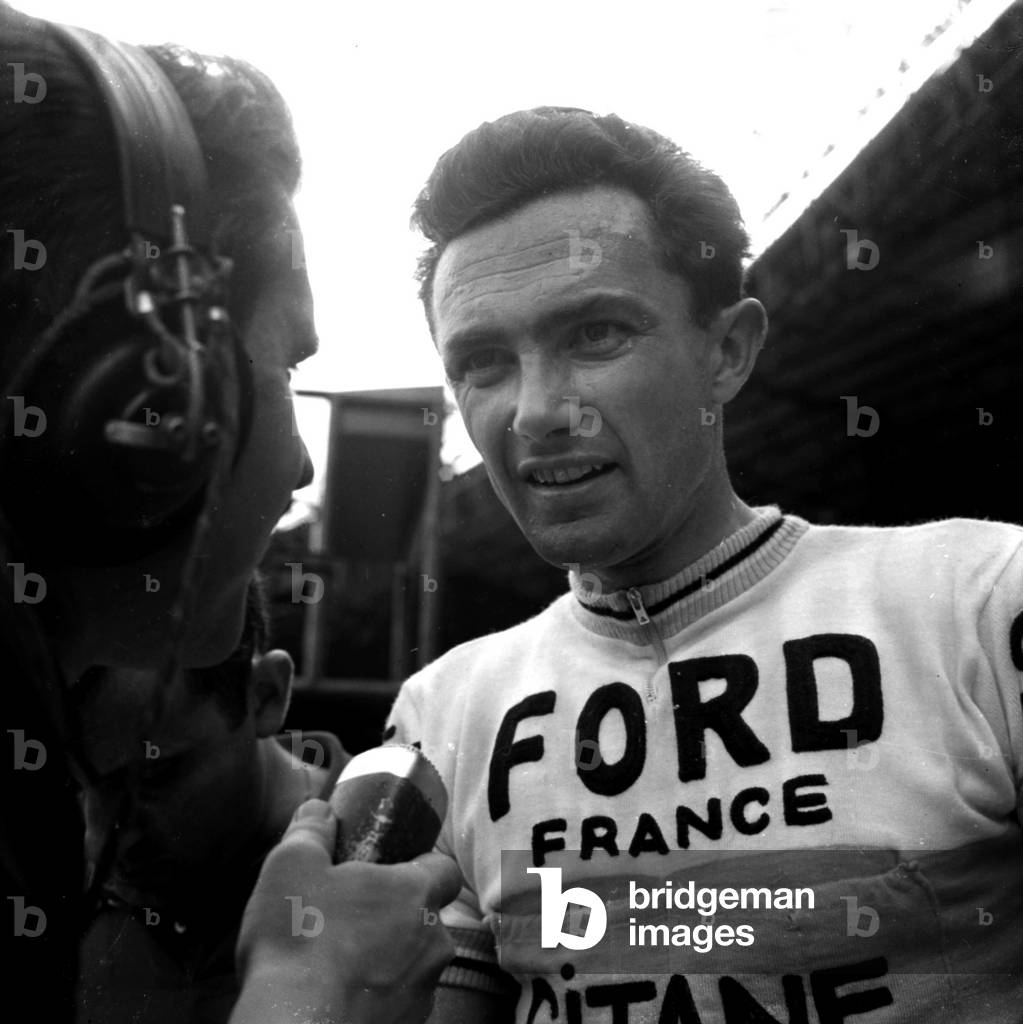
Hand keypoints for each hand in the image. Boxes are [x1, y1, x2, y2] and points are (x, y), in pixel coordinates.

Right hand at [232, 798, 460, 1023]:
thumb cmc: (298, 942)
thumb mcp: (291, 865)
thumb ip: (311, 829)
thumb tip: (319, 812)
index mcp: (415, 893)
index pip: (444, 869)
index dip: (420, 866)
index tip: (389, 870)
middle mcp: (432, 942)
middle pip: (426, 918)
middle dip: (395, 917)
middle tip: (351, 917)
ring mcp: (422, 990)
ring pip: (414, 963)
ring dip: (387, 959)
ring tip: (338, 961)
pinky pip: (398, 1002)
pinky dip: (376, 997)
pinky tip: (339, 995)